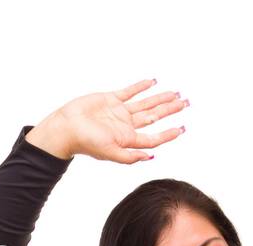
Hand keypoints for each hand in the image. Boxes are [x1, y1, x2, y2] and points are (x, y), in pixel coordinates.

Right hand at [30, 77, 187, 164]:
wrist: (66, 127)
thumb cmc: (86, 143)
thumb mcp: (110, 153)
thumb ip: (130, 156)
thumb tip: (152, 156)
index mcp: (128, 139)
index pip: (153, 137)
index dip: (168, 133)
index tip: (182, 128)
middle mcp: (126, 126)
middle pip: (153, 117)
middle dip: (170, 110)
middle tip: (186, 103)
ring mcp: (119, 112)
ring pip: (145, 103)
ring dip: (160, 98)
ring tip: (175, 93)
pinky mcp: (110, 99)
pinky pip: (129, 92)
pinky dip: (140, 87)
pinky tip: (152, 82)